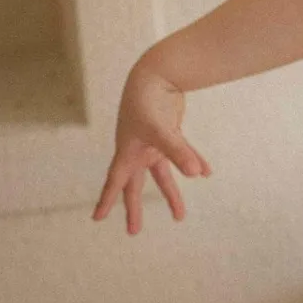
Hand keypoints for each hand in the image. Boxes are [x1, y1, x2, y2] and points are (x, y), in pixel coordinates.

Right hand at [92, 60, 211, 234]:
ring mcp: (154, 142)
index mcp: (128, 151)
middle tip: (133, 231)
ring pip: (162, 175)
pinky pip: (182, 153)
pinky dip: (193, 162)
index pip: (116, 182)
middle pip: (136, 185)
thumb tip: (198, 175)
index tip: (96, 218)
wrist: (159, 71)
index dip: (106, 201)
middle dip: (134, 208)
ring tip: (179, 216)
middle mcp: (138, 150)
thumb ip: (180, 152)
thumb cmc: (151, 100)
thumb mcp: (162, 129)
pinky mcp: (170, 133)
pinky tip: (205, 172)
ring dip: (172, 193)